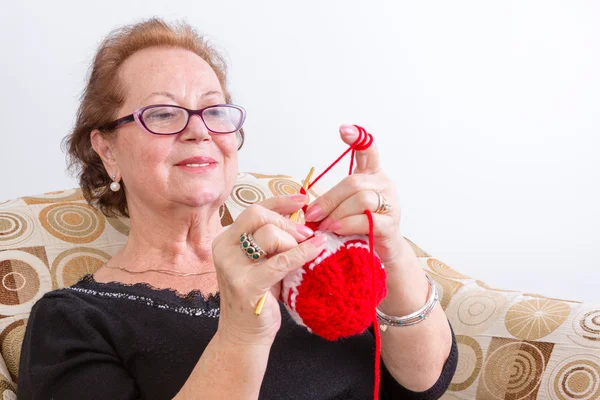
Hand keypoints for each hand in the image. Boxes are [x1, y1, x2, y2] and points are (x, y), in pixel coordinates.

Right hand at [212, 194, 326, 345]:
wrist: (245, 335)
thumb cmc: (259, 296)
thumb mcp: (263, 261)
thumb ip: (275, 240)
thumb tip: (303, 217)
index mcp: (226, 239)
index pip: (254, 210)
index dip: (280, 202)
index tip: (302, 199)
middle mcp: (223, 248)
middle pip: (257, 215)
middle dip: (287, 221)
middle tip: (307, 234)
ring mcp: (231, 266)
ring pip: (268, 235)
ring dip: (293, 241)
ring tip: (304, 252)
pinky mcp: (246, 284)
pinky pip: (280, 260)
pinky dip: (301, 253)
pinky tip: (316, 250)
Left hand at [303, 124, 403, 268]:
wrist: (382, 251)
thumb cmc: (360, 226)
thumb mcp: (345, 207)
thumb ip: (333, 198)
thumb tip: (307, 202)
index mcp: (372, 176)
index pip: (368, 150)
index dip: (357, 138)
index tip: (342, 129)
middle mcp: (384, 185)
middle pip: (354, 182)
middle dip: (329, 199)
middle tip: (312, 214)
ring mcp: (390, 204)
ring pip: (360, 199)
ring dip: (337, 213)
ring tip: (324, 226)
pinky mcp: (390, 224)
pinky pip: (366, 220)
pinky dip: (347, 224)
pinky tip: (336, 230)